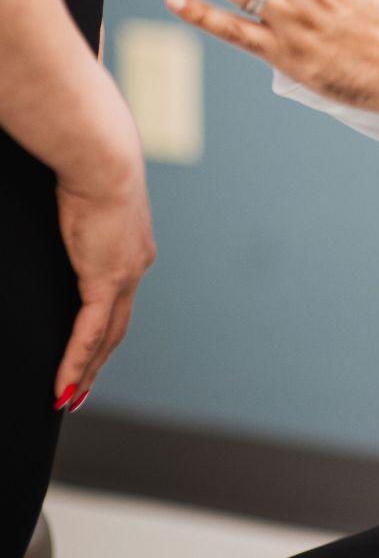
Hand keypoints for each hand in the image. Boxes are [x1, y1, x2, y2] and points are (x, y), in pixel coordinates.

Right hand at [53, 103, 155, 409]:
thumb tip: (70, 213)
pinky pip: (89, 333)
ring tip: (70, 398)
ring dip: (88, 371)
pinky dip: (76, 363)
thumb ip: (82, 219)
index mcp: (134, 248)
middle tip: (81, 389)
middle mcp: (136, 266)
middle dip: (99, 360)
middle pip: (117, 326)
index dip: (107, 329)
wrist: (104, 159)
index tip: (95, 350)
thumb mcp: (87, 201)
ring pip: (107, 337)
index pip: (120, 300)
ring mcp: (125, 275)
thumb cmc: (91, 167)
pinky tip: (63, 387)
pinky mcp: (107, 279)